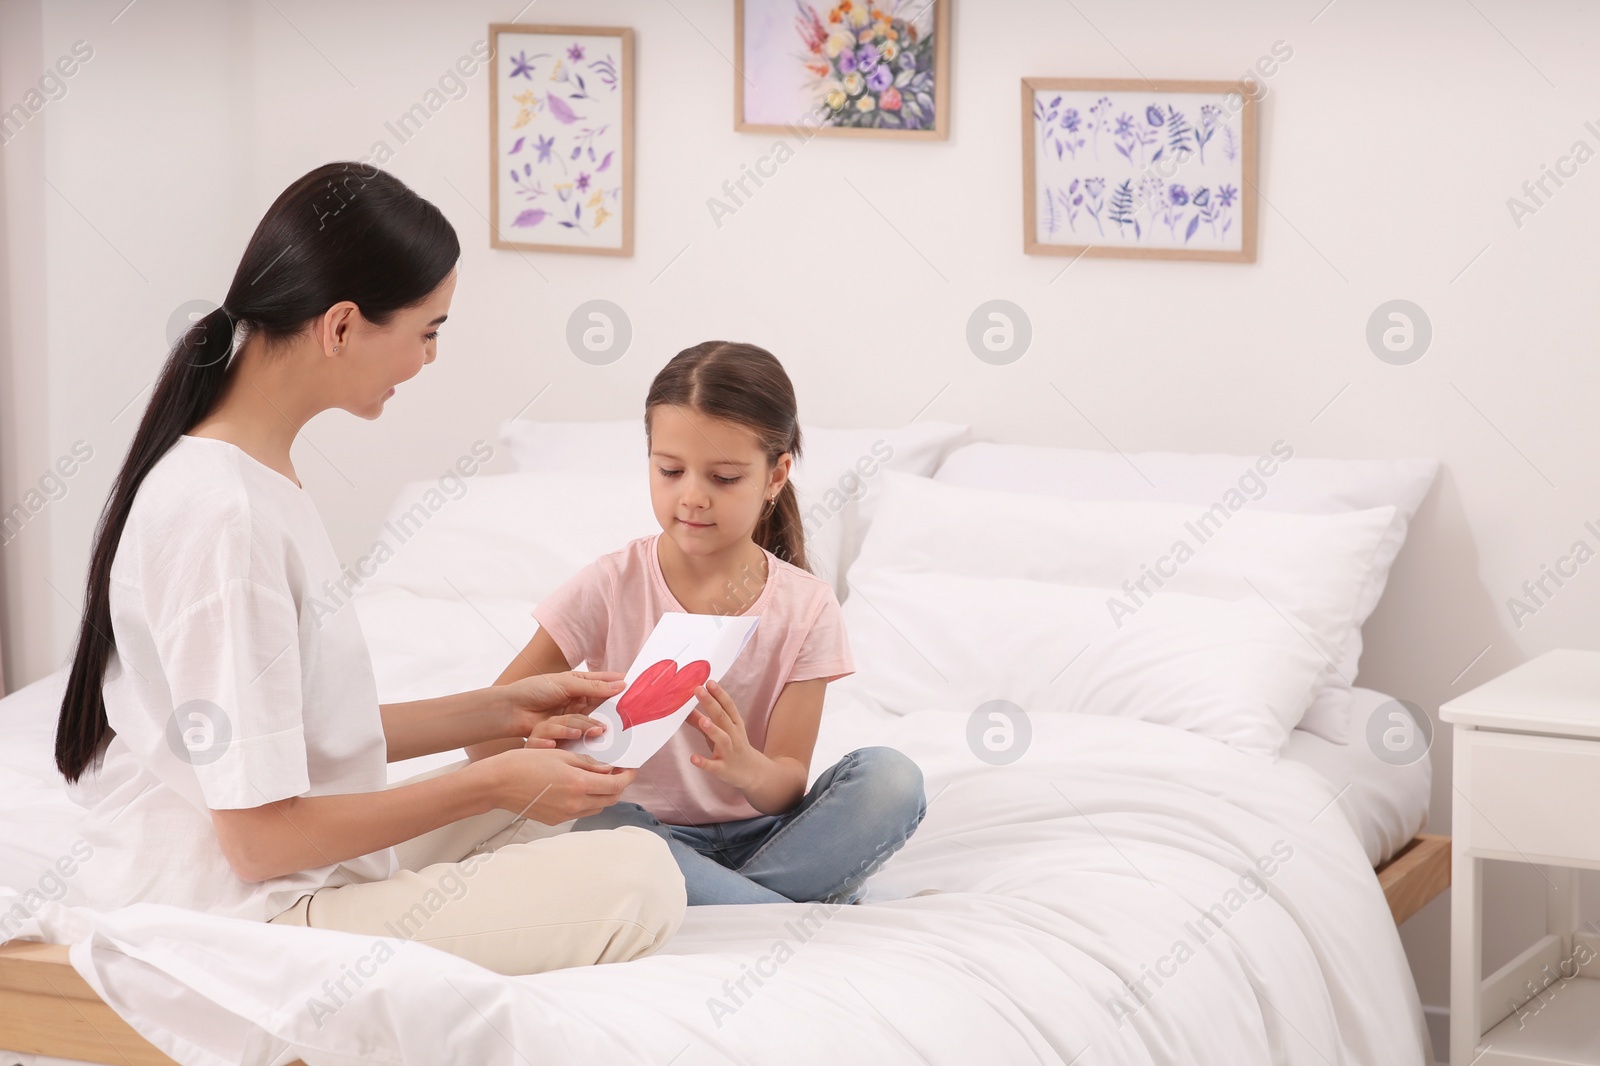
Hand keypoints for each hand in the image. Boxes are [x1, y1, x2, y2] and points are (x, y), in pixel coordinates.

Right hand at [484, 746, 636, 823]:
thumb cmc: (526, 763)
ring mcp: (565, 815)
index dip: (627, 776)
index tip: (631, 768)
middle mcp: (576, 804)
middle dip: (618, 786)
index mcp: (579, 784)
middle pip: (610, 799)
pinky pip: (580, 812)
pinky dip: (587, 801)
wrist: (498, 783)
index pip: (615, 785)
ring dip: (603, 794)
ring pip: (596, 807)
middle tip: (618, 772)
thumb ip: (587, 764)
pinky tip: (580, 788)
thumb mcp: (561, 755)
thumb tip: (607, 769)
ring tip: (600, 778)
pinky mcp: (555, 820)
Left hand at [498, 670, 624, 742]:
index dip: (621, 684)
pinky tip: (600, 736)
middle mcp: (579, 699)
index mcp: (579, 683)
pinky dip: (592, 734)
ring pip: (597, 718)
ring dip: (605, 721)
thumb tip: (620, 685)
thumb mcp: (566, 684)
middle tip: (634, 711)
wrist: (511, 710)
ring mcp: (574, 716)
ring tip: (617, 725)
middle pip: (605, 703)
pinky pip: (585, 732)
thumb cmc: (534, 690)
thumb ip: (593, 687)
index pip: (606, 682)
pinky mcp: (568, 731)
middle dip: (618, 706)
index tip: (639, 688)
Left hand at [687, 680, 766, 791]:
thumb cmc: (733, 747)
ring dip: (712, 729)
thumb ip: (701, 720)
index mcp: (735, 724)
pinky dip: (704, 761)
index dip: (719, 694)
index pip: (728, 706)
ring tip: (702, 720)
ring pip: (722, 739)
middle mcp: (734, 735)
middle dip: (711, 703)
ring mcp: (730, 752)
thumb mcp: (720, 731)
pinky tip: (693, 758)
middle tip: (699, 690)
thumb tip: (684, 708)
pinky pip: (713, 765)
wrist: (753, 773)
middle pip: (723, 717)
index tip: (709, 681)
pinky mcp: (724, 768)